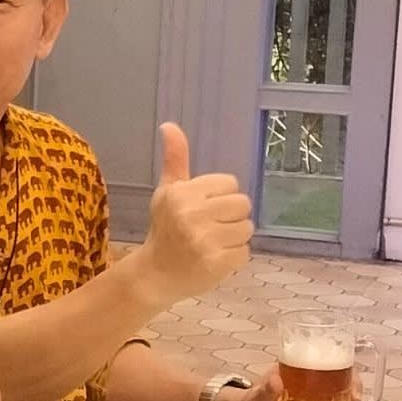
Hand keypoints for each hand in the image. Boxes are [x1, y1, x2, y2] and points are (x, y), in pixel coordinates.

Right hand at [123, 123, 253, 305]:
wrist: (155, 274)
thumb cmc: (165, 229)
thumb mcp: (167, 191)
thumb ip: (175, 159)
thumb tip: (169, 125)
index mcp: (182, 193)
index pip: (231, 184)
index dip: (220, 197)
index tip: (203, 210)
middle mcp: (192, 214)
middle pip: (243, 204)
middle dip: (231, 217)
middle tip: (211, 228)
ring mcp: (204, 240)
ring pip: (246, 229)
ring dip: (234, 239)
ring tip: (212, 244)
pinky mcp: (216, 263)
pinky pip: (244, 253)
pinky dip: (233, 259)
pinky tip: (214, 259)